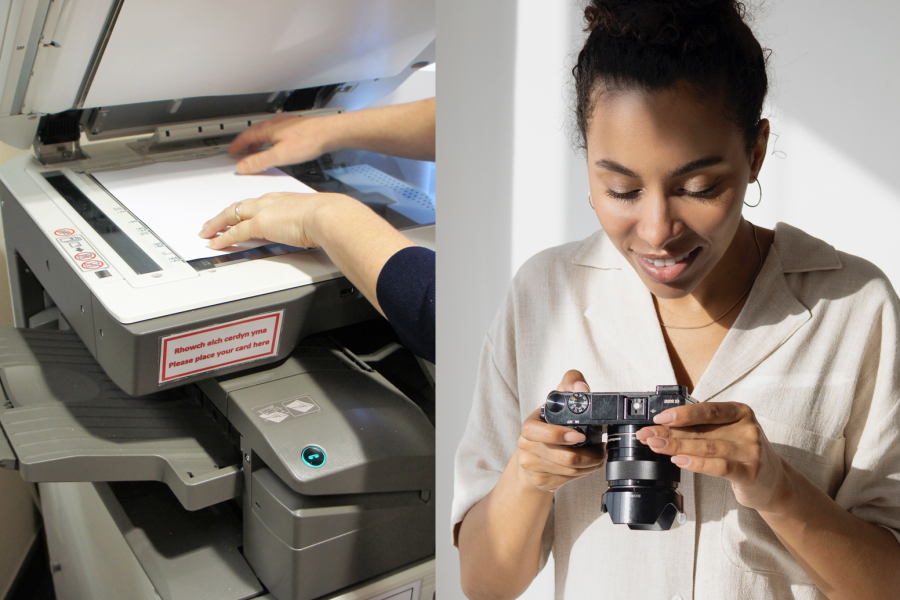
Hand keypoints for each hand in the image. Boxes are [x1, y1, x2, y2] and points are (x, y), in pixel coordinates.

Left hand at [198, 192, 355, 249]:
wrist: (327, 215)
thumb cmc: (326, 216)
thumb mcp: (312, 217)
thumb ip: (304, 223)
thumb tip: (308, 231)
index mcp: (281, 198)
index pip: (255, 203)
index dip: (243, 210)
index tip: (238, 215)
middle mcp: (269, 201)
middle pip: (238, 206)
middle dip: (223, 216)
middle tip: (212, 224)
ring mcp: (262, 212)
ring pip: (231, 215)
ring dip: (216, 225)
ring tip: (207, 233)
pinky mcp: (259, 224)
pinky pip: (235, 232)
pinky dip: (223, 238)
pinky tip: (216, 244)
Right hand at [229, 113, 332, 173]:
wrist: (330, 133)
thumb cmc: (309, 140)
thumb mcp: (280, 155)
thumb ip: (260, 161)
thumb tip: (243, 166)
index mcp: (268, 128)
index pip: (246, 136)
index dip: (237, 145)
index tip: (231, 151)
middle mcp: (276, 124)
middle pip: (255, 133)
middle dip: (247, 143)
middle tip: (241, 152)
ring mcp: (287, 125)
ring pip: (267, 133)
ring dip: (259, 142)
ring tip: (257, 151)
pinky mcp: (296, 129)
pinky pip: (277, 134)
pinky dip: (271, 142)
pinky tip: (278, 148)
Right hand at [516, 370, 606, 492]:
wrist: (534, 454)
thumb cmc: (550, 424)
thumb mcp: (558, 399)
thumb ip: (570, 382)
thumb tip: (581, 387)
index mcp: (529, 426)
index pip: (536, 432)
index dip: (559, 435)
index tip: (581, 434)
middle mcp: (527, 447)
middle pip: (564, 458)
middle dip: (590, 455)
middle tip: (601, 448)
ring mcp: (533, 467)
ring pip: (571, 471)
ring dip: (591, 464)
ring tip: (598, 455)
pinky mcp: (542, 482)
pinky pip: (570, 480)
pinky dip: (584, 473)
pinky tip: (587, 464)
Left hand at [636, 402, 790, 511]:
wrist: (774, 483)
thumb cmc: (743, 454)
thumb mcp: (727, 434)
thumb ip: (702, 429)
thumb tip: (662, 427)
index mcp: (739, 412)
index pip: (706, 410)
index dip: (681, 413)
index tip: (659, 418)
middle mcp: (747, 428)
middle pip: (702, 429)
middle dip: (669, 432)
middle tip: (647, 435)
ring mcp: (751, 450)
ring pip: (707, 446)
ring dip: (677, 446)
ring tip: (656, 446)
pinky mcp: (751, 472)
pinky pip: (720, 466)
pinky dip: (697, 463)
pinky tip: (679, 461)